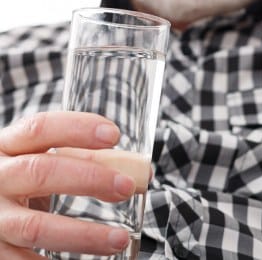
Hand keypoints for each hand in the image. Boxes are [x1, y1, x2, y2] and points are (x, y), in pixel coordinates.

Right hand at [0, 112, 135, 257]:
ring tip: (120, 238)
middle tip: (127, 187)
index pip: (40, 128)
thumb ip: (86, 159)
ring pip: (35, 227)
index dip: (77, 128)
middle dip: (89, 178)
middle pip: (41, 172)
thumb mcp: (45, 160)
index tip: (114, 135)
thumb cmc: (26, 178)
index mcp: (9, 145)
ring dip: (83, 235)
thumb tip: (142, 172)